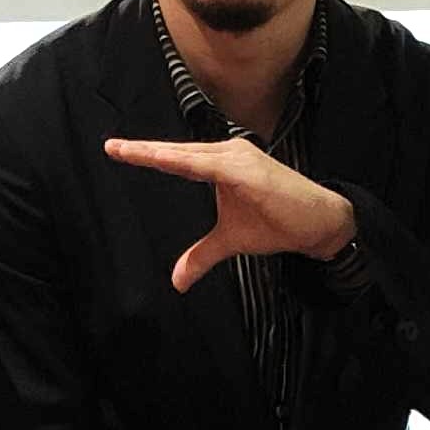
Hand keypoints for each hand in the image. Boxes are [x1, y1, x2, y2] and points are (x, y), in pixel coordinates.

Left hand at [103, 137, 357, 291]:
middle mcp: (228, 152)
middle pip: (178, 152)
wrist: (318, 223)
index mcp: (222, 163)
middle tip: (110, 147)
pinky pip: (208, 165)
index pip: (178, 159)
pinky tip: (163, 160)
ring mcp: (238, 157)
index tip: (116, 150)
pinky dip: (185, 162)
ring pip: (188, 155)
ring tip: (128, 152)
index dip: (148, 155)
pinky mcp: (248, 169)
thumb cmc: (278, 223)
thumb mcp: (230, 241)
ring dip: (158, 154)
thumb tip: (177, 281)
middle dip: (143, 150)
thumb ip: (201, 255)